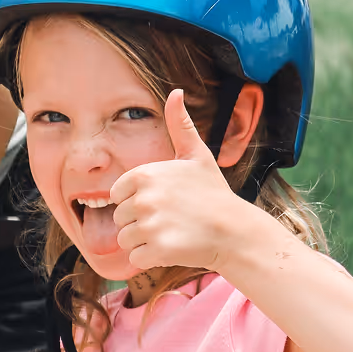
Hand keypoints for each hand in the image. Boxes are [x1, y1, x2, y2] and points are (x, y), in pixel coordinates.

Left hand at [111, 89, 268, 271]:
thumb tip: (176, 91)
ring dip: (144, 242)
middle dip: (140, 223)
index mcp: (145, 174)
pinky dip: (150, 259)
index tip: (163, 202)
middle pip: (119, 219)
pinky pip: (135, 259)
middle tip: (171, 220)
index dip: (137, 201)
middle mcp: (144, 198)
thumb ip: (179, 125)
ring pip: (125, 240)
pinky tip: (172, 249)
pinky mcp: (157, 250)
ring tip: (171, 234)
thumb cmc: (212, 193)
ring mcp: (150, 225)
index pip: (118, 195)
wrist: (234, 231)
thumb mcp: (196, 155)